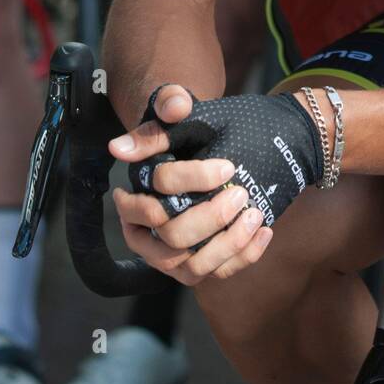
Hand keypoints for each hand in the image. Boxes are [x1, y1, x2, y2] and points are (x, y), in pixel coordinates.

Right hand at [109, 83, 322, 283]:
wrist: (234, 144)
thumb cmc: (204, 130)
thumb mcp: (188, 115)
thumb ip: (163, 111)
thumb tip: (118, 147)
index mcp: (137, 192)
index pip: (154, 193)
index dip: (190, 181)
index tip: (227, 167)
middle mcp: (148, 229)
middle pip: (171, 237)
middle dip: (210, 218)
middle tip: (240, 194)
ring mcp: (174, 251)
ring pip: (192, 266)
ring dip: (227, 244)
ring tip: (255, 215)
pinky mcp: (200, 262)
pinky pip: (218, 273)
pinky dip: (244, 256)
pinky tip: (265, 230)